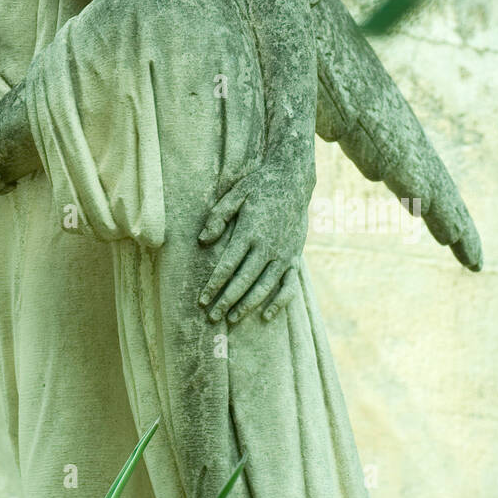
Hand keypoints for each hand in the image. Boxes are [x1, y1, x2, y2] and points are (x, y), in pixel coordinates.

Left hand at [197, 150, 314, 324]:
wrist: (293, 179)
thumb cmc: (259, 185)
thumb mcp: (235, 194)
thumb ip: (218, 217)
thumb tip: (202, 241)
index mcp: (249, 231)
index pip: (228, 265)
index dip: (214, 285)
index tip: (202, 300)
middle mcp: (267, 246)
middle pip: (244, 280)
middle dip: (227, 300)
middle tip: (213, 317)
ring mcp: (284, 254)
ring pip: (265, 286)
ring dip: (248, 305)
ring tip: (232, 319)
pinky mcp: (295, 257)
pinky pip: (289, 285)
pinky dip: (279, 302)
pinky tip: (266, 316)